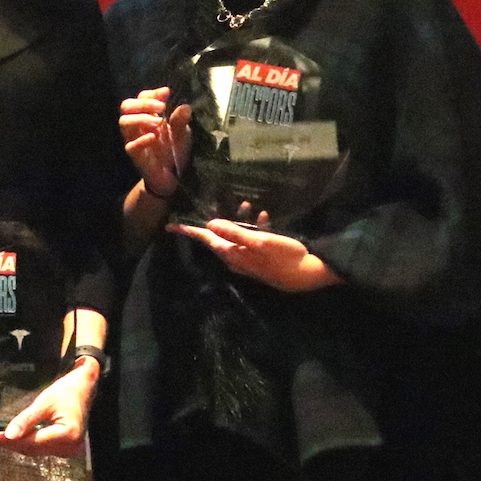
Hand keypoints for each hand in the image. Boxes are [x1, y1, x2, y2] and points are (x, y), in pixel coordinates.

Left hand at [0, 358, 97, 456]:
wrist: (84, 388)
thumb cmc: (66, 391)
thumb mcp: (44, 402)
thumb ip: (26, 420)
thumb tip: (8, 435)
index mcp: (66, 435)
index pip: (31, 441)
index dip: (9, 440)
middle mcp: (69, 447)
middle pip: (33, 449)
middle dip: (10, 444)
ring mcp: (68, 450)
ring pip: (36, 451)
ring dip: (17, 445)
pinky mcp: (65, 448)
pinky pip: (41, 449)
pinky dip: (28, 443)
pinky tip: (15, 438)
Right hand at [120, 87, 190, 197]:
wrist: (174, 177)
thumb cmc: (175, 151)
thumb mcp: (183, 134)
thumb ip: (181, 121)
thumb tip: (185, 106)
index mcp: (148, 116)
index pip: (141, 97)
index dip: (152, 93)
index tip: (166, 92)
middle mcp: (138, 126)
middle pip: (127, 106)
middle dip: (143, 103)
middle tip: (161, 107)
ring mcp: (135, 140)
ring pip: (124, 122)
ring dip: (140, 118)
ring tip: (158, 122)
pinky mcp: (136, 156)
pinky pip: (130, 146)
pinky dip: (140, 140)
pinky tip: (152, 138)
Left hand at [175, 214, 340, 291]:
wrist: (309, 275)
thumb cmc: (284, 257)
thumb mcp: (260, 242)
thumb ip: (235, 233)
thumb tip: (211, 224)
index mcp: (233, 254)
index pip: (206, 240)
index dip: (189, 231)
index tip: (171, 226)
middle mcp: (237, 259)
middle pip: (218, 238)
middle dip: (215, 223)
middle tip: (207, 208)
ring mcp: (249, 260)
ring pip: (236, 237)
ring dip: (239, 221)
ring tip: (247, 205)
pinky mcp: (262, 259)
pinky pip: (250, 240)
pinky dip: (254, 228)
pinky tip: (263, 217)